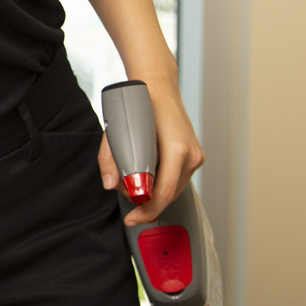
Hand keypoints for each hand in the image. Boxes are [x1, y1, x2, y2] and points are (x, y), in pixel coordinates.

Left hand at [97, 89, 204, 225]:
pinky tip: (147, 174)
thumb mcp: (116, 131)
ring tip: (132, 178)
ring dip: (153, 192)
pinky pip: (177, 180)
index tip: (132, 218)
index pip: (164, 193)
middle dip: (145, 202)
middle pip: (168, 195)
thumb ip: (109, 159)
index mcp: (177, 148)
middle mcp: (191, 155)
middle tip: (123, 193)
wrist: (159, 87)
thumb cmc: (140, 105)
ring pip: (173, 190)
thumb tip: (109, 183)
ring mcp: (196, 156)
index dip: (147, 211)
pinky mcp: (195, 157)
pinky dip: (161, 183)